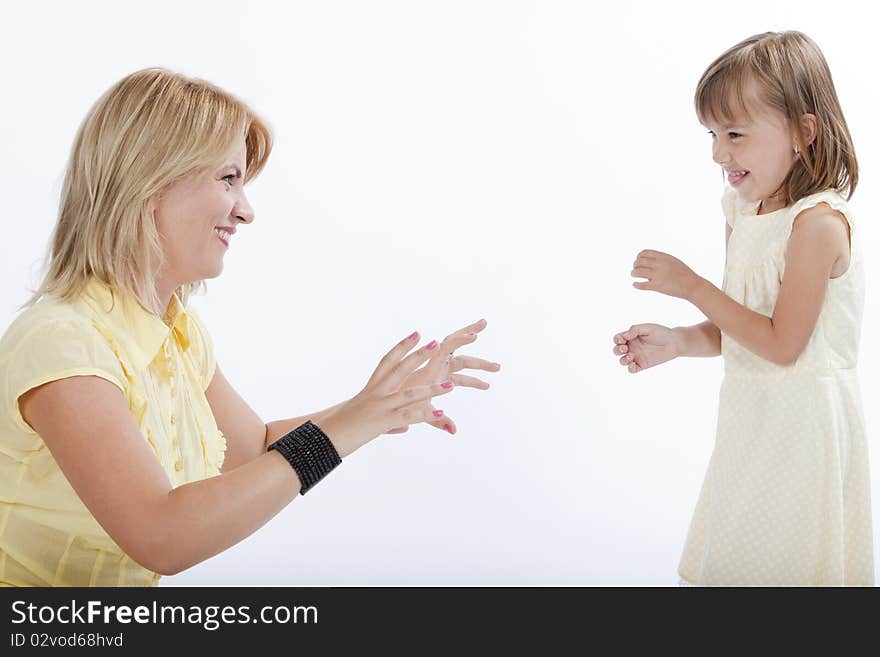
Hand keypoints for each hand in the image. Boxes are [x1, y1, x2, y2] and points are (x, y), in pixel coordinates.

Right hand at [318, 332, 456, 456]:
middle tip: (435, 342)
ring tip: (451, 385)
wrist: (321, 439)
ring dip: (432, 390)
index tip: (415, 333)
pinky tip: (440, 412)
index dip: (402, 347)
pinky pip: (407, 417)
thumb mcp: (363, 420)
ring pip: (410, 394)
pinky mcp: (381, 422)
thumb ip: (388, 421)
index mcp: (370, 389)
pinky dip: (424, 414)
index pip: (387, 361)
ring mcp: (379, 407)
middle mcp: (375, 393)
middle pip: (400, 369)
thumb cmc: (338, 429)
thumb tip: (404, 427)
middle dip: (419, 355)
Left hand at [387, 319, 500, 435]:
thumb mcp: (421, 412)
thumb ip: (438, 420)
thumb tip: (455, 430)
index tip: (474, 335)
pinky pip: (459, 377)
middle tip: (488, 333)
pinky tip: (485, 385)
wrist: (389, 406)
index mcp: (430, 368)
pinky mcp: (439, 379)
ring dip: (479, 365)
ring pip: (462, 363)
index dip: (460, 340)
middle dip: (474, 345)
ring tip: (497, 368)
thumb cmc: (401, 406)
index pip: (446, 348)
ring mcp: (439, 371)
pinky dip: (472, 380)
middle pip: (459, 352)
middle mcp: (435, 366)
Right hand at [612, 323, 679, 372]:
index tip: (622, 339)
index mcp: (631, 337)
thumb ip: (634, 330)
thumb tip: (624, 336)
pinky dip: (630, 369)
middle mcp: (632, 347)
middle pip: (616, 351)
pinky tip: (633, 365)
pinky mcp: (642, 365)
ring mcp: (636, 357)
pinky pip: (632, 369)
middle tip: (624, 349)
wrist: (675, 343)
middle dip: (617, 350)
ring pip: (622, 361)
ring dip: (623, 360)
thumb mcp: (647, 328)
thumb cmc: (661, 333)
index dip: (617, 339)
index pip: (618, 339)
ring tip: (630, 356)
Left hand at [631, 250, 702, 299]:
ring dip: (633, 273)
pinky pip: (642, 285)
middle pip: (639, 261)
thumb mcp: (674, 262)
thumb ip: (662, 260)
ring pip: (637, 272)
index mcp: (664, 257)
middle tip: (635, 269)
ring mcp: (658, 275)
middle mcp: (660, 264)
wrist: (693, 286)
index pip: (645, 252)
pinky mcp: (658, 286)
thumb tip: (649, 262)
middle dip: (635, 265)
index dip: (639, 256)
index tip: (638, 260)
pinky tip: (635, 284)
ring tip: (634, 275)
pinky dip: (636, 285)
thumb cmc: (684, 274)